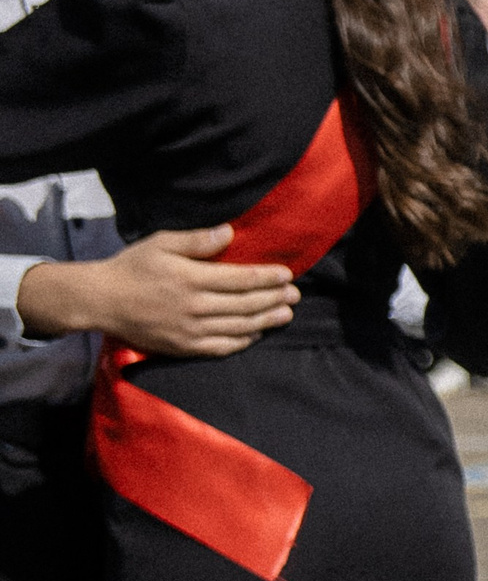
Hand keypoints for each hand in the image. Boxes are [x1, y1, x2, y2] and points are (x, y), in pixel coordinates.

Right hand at [17, 227, 298, 356]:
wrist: (100, 300)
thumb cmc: (132, 267)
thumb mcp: (161, 243)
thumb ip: (197, 240)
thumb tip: (229, 233)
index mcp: (191, 279)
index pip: (241, 280)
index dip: (268, 278)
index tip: (287, 274)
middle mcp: (194, 307)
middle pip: (245, 305)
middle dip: (274, 299)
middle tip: (296, 295)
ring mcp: (188, 330)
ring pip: (238, 328)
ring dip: (266, 321)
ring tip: (286, 314)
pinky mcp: (181, 347)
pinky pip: (220, 347)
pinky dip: (242, 341)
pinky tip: (256, 334)